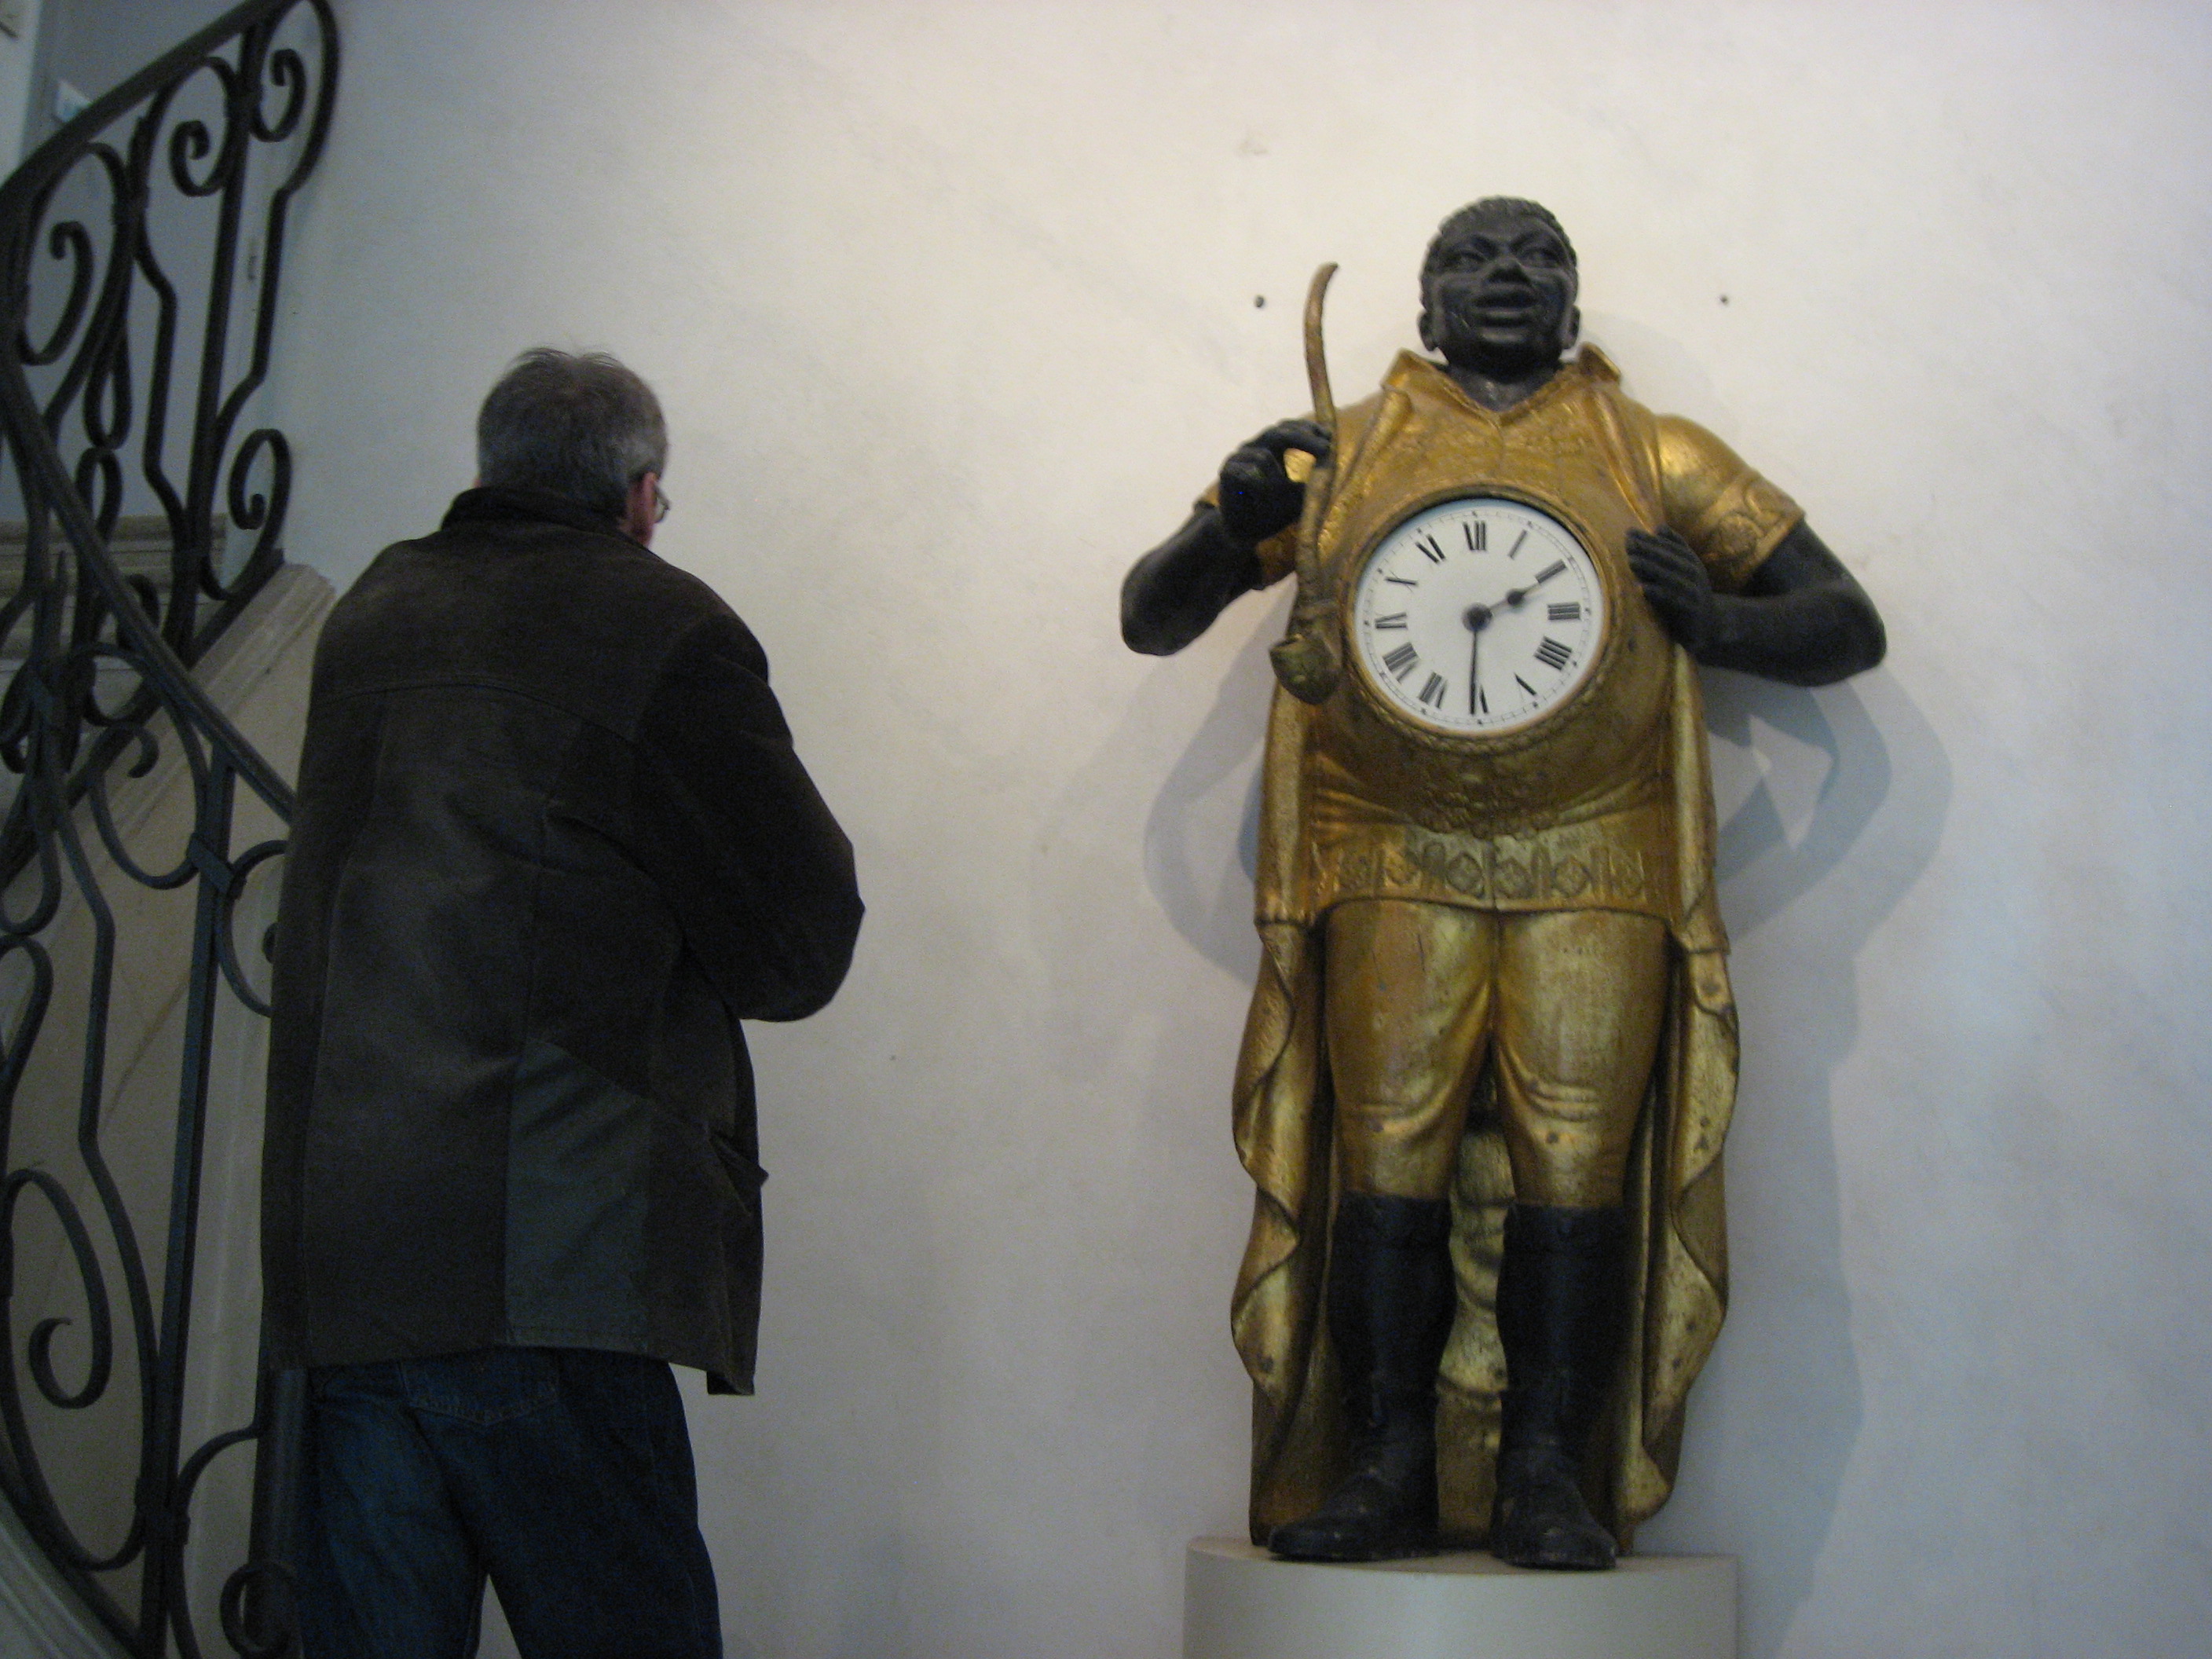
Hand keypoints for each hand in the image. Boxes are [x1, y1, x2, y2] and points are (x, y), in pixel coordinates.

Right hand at [1217, 418, 1332, 546]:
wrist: (1243, 535)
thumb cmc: (1272, 514)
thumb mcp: (1298, 498)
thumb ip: (1311, 483)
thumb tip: (1330, 465)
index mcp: (1270, 449)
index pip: (1288, 428)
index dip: (1308, 428)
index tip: (1328, 436)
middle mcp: (1253, 448)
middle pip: (1278, 432)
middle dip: (1304, 438)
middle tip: (1325, 448)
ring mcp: (1238, 458)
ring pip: (1264, 456)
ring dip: (1276, 480)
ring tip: (1274, 501)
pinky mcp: (1227, 471)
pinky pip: (1248, 472)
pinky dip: (1259, 486)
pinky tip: (1259, 501)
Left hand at [1626, 527, 1716, 653]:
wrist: (1710, 624)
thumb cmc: (1689, 594)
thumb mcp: (1683, 570)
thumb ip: (1672, 550)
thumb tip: (1659, 527)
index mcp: (1691, 561)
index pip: (1669, 546)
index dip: (1650, 539)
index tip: (1629, 533)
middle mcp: (1695, 573)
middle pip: (1669, 559)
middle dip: (1647, 549)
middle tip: (1628, 544)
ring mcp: (1694, 591)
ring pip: (1670, 577)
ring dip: (1650, 568)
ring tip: (1631, 561)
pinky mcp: (1691, 610)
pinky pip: (1673, 600)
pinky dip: (1658, 593)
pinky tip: (1642, 588)